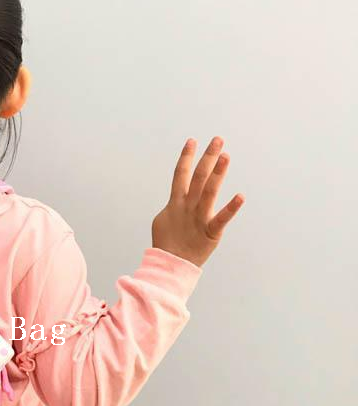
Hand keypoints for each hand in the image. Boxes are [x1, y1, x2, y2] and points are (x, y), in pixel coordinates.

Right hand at [151, 136, 244, 266]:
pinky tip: (241, 196)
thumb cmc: (166, 243)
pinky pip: (221, 218)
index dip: (186, 157)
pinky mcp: (210, 232)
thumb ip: (173, 206)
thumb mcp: (164, 219)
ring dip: (217, 173)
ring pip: (208, 191)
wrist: (168, 265)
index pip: (180, 174)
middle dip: (207, 157)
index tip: (192, 141)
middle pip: (197, 177)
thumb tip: (176, 199)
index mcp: (175, 202)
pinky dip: (231, 208)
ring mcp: (198, 218)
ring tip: (225, 156)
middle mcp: (188, 206)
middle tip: (218, 140)